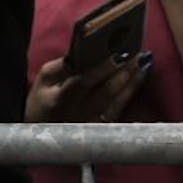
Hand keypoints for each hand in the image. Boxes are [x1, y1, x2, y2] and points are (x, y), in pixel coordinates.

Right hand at [25, 51, 150, 122]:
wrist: (38, 132)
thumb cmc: (42, 99)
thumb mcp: (43, 79)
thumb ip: (62, 65)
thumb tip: (84, 50)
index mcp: (58, 100)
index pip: (82, 83)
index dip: (101, 70)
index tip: (119, 54)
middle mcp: (76, 115)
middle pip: (104, 94)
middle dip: (124, 73)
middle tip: (139, 55)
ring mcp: (89, 125)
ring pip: (115, 104)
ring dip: (132, 83)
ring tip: (144, 64)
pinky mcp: (99, 130)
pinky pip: (118, 112)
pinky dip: (130, 94)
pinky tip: (140, 78)